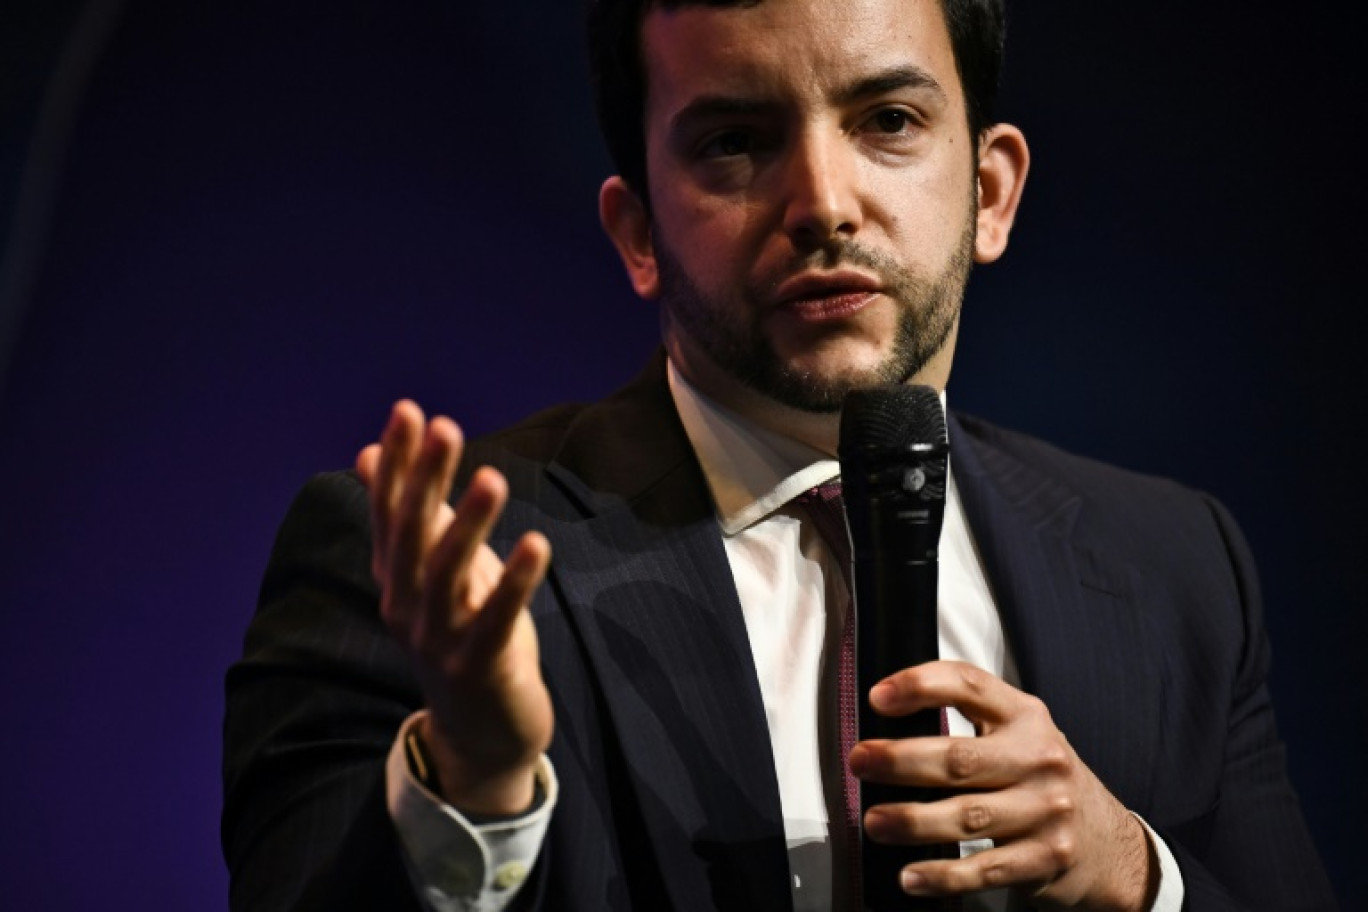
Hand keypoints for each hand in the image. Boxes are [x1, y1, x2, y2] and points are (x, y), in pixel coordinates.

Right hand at [356, 401, 552, 815]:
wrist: (481, 734)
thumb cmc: (462, 638)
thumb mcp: (434, 574)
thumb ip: (408, 516)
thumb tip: (371, 452)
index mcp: (397, 579)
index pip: (391, 510)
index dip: (400, 461)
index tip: (408, 409)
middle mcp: (406, 606)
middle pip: (412, 535)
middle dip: (427, 479)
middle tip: (445, 426)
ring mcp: (438, 640)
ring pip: (447, 576)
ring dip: (468, 525)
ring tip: (492, 477)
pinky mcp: (478, 668)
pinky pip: (496, 619)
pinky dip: (515, 582)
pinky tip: (537, 543)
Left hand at [848, 661, 1156, 909]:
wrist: (1110, 843)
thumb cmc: (1041, 779)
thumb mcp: (1019, 735)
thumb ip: (970, 720)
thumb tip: (888, 721)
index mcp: (1025, 716)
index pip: (969, 685)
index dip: (920, 685)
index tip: (878, 697)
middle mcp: (1039, 758)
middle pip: (960, 758)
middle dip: (902, 759)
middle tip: (860, 761)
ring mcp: (1046, 810)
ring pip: (967, 816)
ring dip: (913, 821)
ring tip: (874, 821)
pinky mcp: (1046, 858)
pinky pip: (984, 869)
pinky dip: (943, 875)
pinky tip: (911, 875)